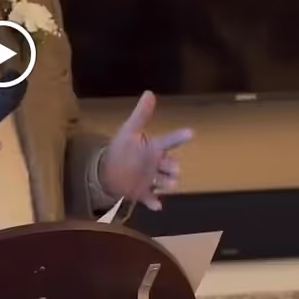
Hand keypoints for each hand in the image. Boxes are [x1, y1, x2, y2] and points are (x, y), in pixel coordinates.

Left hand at [99, 91, 192, 210]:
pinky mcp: (141, 193)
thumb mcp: (129, 130)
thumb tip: (149, 93)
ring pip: (164, 182)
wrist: (108, 170)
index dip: (179, 137)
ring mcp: (150, 180)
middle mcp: (156, 165)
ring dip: (166, 184)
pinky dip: (153, 202)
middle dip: (173, 168)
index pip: (169, 141)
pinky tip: (157, 205)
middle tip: (174, 168)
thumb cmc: (122, 148)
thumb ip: (140, 114)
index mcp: (154, 148)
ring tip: (167, 184)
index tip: (191, 132)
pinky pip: (150, 198)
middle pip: (170, 166)